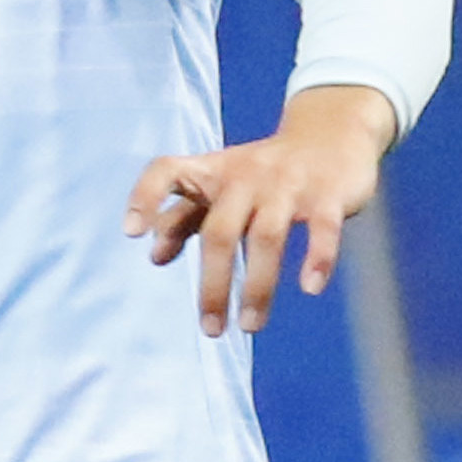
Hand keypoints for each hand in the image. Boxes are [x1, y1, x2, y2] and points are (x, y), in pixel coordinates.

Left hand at [129, 85, 394, 336]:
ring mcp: (287, 184)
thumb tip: (155, 257)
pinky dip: (318, 258)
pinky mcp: (327, 193)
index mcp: (211, 171)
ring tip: (251, 325)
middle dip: (213, 285)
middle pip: (219, 232)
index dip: (145, 197)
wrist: (330, 132)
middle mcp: (244, 176)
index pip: (167, 172)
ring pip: (267, 238)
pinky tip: (310, 288)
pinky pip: (322, 229)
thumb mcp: (219, 188)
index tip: (131, 233)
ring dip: (258, 287)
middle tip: (211, 329)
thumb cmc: (260, 171)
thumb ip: (184, 218)